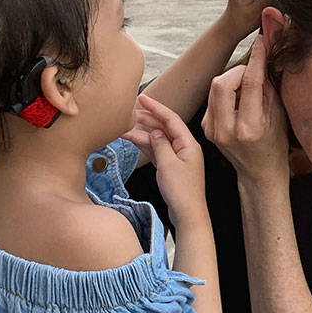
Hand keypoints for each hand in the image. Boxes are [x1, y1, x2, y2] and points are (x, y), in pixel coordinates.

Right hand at [122, 93, 207, 223]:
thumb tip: (154, 131)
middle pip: (164, 127)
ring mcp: (178, 158)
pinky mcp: (171, 168)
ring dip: (142, 134)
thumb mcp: (168, 164)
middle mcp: (184, 147)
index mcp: (188, 143)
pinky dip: (145, 146)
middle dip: (147, 119)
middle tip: (129, 113)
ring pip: (158, 140)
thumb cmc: (181, 190)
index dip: (155, 107)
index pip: (171, 118)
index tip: (141, 98)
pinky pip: (157, 151)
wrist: (187, 214)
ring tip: (123, 130)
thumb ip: (160, 144)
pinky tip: (132, 141)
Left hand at [203, 33, 289, 185]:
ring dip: (231, 79)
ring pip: (214, 87)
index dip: (256, 58)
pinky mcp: (206, 128)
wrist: (259, 172)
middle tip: (253, 70)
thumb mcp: (280, 115)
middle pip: (222, 82)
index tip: (262, 41)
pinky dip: (225, 91)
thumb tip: (267, 52)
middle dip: (238, 69)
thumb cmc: (275, 145)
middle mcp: (227, 130)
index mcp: (250, 128)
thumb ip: (270, 84)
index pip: (249, 83)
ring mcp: (213, 130)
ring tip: (247, 84)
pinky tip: (238, 98)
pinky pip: (212, 99)